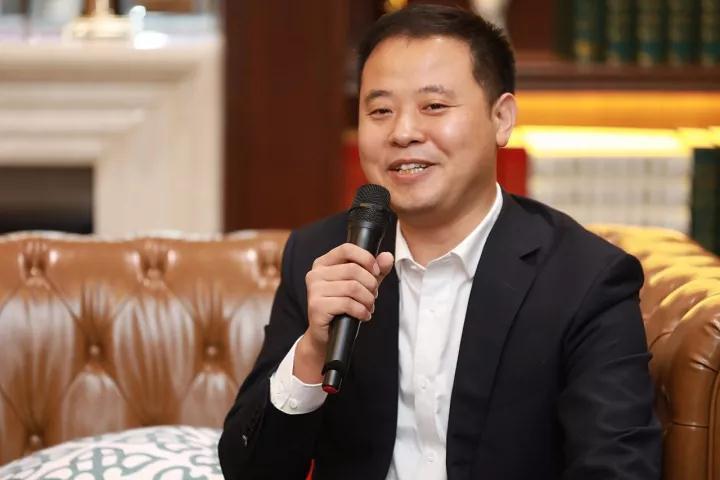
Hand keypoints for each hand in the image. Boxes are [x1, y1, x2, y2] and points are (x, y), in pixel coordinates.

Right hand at [294, 244, 393, 383]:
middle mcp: (315, 274)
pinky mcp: (316, 307)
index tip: (376, 272)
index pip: (347, 249)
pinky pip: (347, 304)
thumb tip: (387, 256)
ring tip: (369, 307)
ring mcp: (313, 291)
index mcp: (323, 264)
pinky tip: (363, 315)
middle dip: (370, 285)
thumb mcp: (361, 285)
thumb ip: (375, 271)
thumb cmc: (343, 307)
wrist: (327, 335)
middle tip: (373, 296)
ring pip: (352, 287)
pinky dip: (362, 311)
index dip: (366, 258)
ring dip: (368, 300)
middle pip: (353, 270)